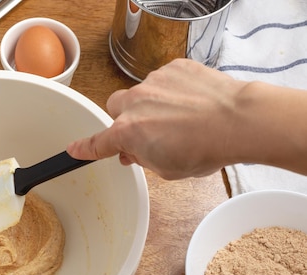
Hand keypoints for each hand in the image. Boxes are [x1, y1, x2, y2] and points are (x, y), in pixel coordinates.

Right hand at [67, 59, 246, 178]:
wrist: (238, 121)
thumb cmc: (205, 149)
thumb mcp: (168, 169)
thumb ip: (143, 158)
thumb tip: (134, 151)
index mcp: (128, 133)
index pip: (97, 143)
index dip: (84, 149)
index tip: (74, 150)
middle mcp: (134, 104)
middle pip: (116, 108)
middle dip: (126, 119)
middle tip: (148, 131)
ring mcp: (154, 82)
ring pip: (141, 93)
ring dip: (152, 104)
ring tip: (181, 118)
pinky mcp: (175, 67)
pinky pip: (164, 79)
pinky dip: (173, 90)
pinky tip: (191, 103)